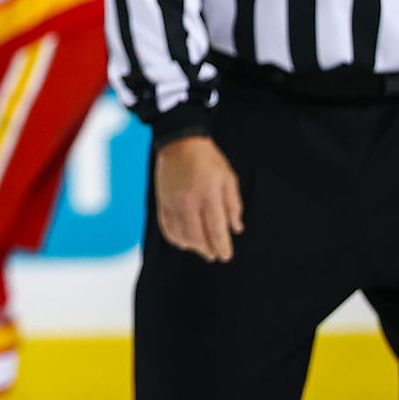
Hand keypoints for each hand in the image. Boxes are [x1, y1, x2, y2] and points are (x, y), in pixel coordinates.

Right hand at [153, 135, 242, 261]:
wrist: (180, 143)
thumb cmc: (208, 160)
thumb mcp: (228, 178)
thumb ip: (233, 205)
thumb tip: (236, 228)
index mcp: (208, 194)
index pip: (216, 228)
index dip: (221, 245)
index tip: (226, 256)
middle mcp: (189, 201)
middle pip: (196, 235)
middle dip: (206, 249)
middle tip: (214, 256)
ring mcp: (173, 202)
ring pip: (180, 233)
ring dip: (191, 246)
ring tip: (200, 249)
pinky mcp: (162, 200)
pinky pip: (166, 225)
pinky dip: (174, 237)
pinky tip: (182, 242)